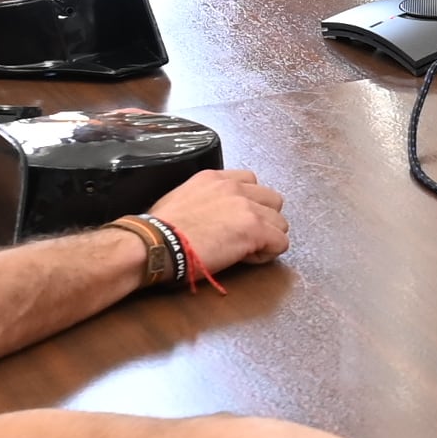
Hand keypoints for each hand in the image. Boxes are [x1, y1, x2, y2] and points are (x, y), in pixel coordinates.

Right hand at [150, 167, 288, 280]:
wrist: (155, 243)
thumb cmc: (160, 230)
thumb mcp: (182, 198)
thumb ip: (205, 199)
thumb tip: (211, 215)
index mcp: (215, 178)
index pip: (251, 181)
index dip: (248, 204)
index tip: (234, 221)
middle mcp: (235, 187)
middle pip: (273, 200)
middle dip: (263, 220)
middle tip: (243, 237)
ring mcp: (247, 207)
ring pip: (280, 223)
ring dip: (267, 238)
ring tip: (244, 250)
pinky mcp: (254, 229)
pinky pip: (280, 243)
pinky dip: (267, 255)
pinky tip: (246, 259)